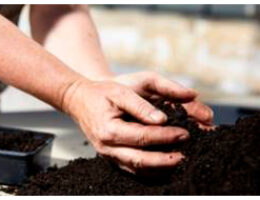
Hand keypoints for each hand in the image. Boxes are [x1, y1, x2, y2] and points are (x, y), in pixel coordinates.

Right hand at [62, 72, 213, 173]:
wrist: (79, 101)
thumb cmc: (101, 94)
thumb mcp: (121, 91)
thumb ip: (141, 105)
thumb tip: (162, 118)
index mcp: (109, 130)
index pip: (142, 137)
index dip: (165, 136)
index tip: (184, 133)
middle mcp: (107, 147)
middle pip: (140, 160)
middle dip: (166, 159)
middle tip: (187, 155)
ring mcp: (108, 155)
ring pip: (137, 169)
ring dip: (160, 168)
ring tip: (180, 162)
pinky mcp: (111, 157)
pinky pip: (132, 169)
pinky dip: (150, 170)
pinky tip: (165, 165)